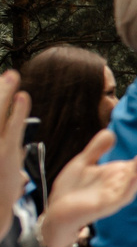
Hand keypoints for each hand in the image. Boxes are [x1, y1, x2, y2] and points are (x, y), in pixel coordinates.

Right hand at [0, 72, 28, 212]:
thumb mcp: (7, 172)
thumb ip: (10, 160)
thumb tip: (18, 166)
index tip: (3, 82)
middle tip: (9, 74)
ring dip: (4, 94)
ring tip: (12, 77)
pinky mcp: (5, 153)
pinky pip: (12, 128)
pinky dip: (17, 112)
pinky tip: (23, 97)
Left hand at [40, 130, 136, 246]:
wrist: (56, 210)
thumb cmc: (71, 189)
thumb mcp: (83, 162)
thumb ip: (97, 149)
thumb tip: (110, 132)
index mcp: (116, 175)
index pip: (136, 166)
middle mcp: (118, 185)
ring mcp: (113, 196)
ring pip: (132, 185)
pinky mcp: (105, 205)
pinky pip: (121, 196)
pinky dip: (129, 187)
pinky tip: (134, 178)